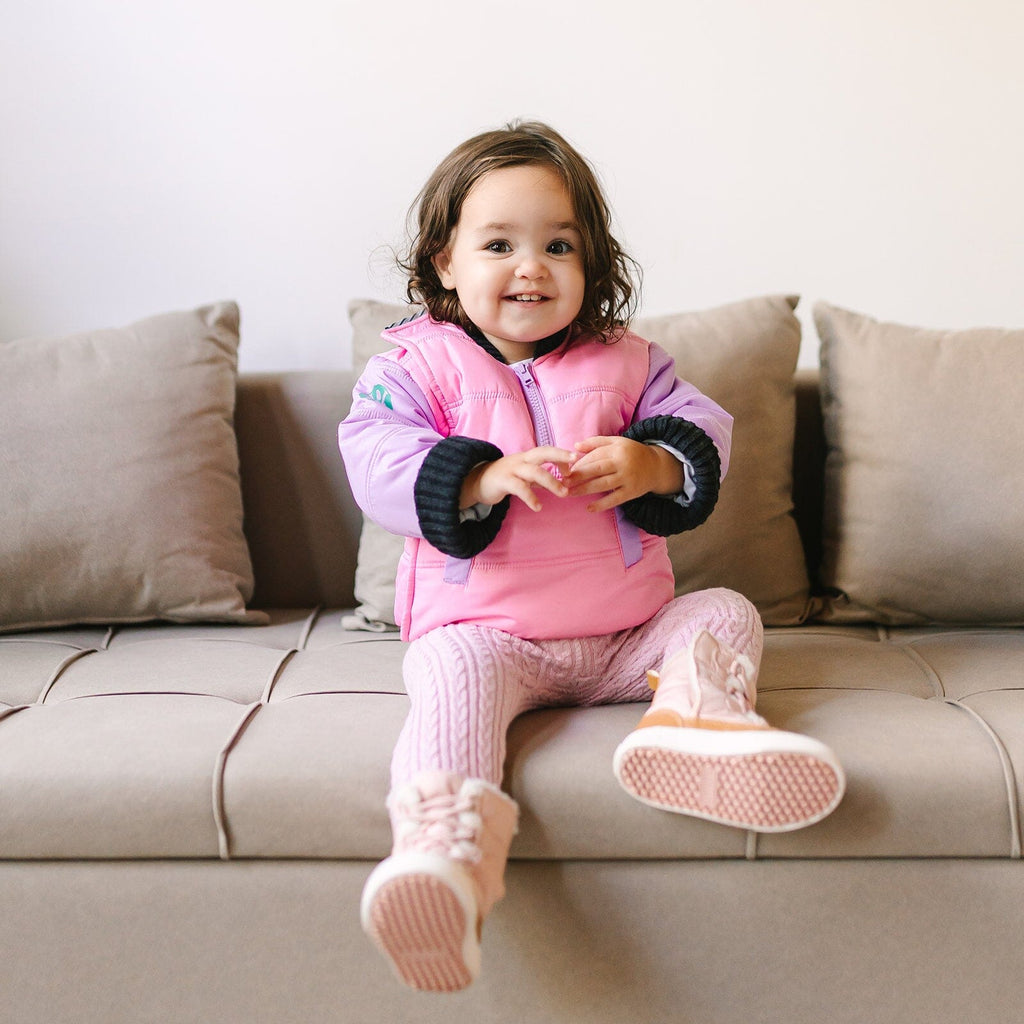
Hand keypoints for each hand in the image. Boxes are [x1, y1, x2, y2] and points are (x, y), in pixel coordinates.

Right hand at [461, 446, 577, 512]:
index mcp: (527, 457)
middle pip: (543, 452)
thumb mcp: (523, 474)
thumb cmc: (504, 478)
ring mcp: (511, 469)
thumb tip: (563, 480)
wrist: (476, 482)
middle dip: (560, 456)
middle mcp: (521, 460)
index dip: (562, 455)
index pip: (547, 450)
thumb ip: (540, 476)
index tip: (575, 464)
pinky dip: (531, 497)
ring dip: (551, 482)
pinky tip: (538, 507)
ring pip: (535, 471)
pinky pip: (520, 488)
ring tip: (563, 494)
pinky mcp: (503, 481)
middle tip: (576, 463)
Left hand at [567, 436, 683, 512]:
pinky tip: (589, 508)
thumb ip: (596, 442)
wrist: (656, 466)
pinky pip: (615, 499)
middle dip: (578, 476)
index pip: (594, 457)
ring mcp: (628, 478)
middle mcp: (622, 463)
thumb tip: (575, 446)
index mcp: (617, 449)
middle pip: (596, 470)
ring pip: (603, 484)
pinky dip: (602, 504)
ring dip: (585, 490)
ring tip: (569, 494)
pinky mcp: (632, 492)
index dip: (578, 464)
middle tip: (562, 482)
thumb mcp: (616, 442)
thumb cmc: (631, 453)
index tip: (564, 470)